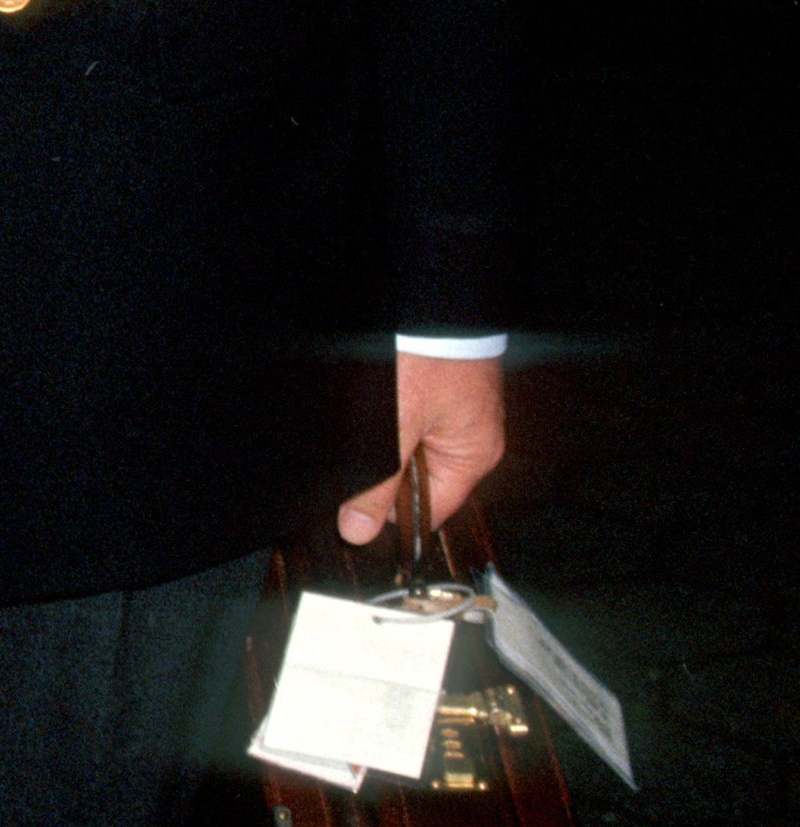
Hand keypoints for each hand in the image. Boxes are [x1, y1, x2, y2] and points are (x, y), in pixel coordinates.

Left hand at [339, 352, 506, 544]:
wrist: (430, 293)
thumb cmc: (427, 358)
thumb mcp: (396, 430)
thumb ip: (378, 485)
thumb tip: (360, 533)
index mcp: (473, 453)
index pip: (431, 510)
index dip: (390, 517)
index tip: (353, 516)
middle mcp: (469, 431)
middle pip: (416, 474)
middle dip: (381, 470)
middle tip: (356, 450)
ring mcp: (453, 403)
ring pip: (405, 442)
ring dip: (380, 438)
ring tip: (364, 417)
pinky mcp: (434, 379)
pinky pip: (406, 412)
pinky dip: (385, 413)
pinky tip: (369, 399)